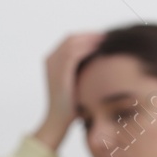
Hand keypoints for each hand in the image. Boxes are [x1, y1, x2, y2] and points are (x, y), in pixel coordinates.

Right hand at [33, 32, 104, 148]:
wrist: (60, 120)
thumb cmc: (71, 104)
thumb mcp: (76, 80)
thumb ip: (83, 66)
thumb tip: (100, 56)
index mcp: (52, 61)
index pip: (70, 40)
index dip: (86, 37)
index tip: (103, 39)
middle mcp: (50, 60)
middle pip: (72, 38)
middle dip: (89, 36)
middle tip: (107, 37)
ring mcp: (52, 64)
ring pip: (73, 42)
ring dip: (90, 39)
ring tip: (106, 42)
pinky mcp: (59, 71)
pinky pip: (74, 53)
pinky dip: (87, 48)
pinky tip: (100, 50)